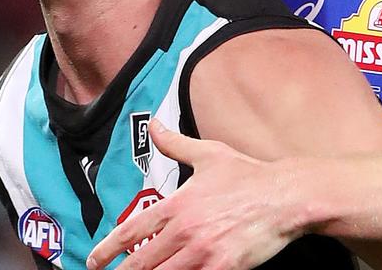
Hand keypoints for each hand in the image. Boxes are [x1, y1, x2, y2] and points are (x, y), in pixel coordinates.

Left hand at [87, 119, 305, 269]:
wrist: (286, 198)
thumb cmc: (249, 176)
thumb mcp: (209, 154)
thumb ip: (176, 145)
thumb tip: (154, 125)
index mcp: (178, 204)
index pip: (132, 230)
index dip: (107, 249)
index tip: (95, 260)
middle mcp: (185, 230)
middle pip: (141, 262)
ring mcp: (203, 252)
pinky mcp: (222, 268)